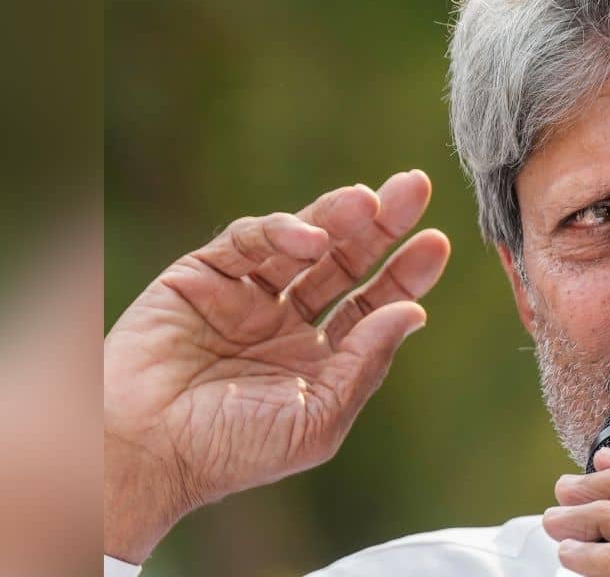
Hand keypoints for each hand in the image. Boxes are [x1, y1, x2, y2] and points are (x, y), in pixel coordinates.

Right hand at [104, 170, 449, 562]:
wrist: (144, 450)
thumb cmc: (233, 448)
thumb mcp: (318, 416)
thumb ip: (366, 362)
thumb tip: (414, 312)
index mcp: (320, 359)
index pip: (373, 303)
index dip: (405, 272)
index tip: (436, 242)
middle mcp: (287, 323)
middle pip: (346, 261)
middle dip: (382, 225)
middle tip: (414, 188)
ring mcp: (246, 296)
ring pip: (303, 242)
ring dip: (338, 217)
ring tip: (368, 201)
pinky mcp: (203, 275)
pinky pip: (250, 242)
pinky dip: (282, 231)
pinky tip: (313, 238)